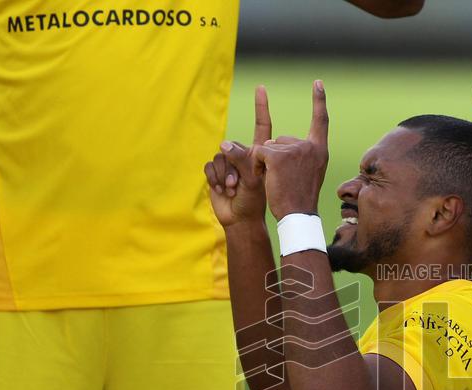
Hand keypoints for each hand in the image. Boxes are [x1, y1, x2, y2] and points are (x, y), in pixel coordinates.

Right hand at [205, 86, 273, 226]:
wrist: (241, 219)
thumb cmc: (254, 201)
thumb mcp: (253, 180)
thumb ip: (242, 160)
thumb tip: (224, 144)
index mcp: (258, 154)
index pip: (261, 126)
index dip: (261, 107)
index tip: (261, 88)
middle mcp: (243, 155)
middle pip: (232, 146)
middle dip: (233, 167)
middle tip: (239, 185)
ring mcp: (228, 163)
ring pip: (220, 157)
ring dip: (224, 176)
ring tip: (233, 190)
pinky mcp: (215, 171)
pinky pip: (209, 166)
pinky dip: (215, 179)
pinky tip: (223, 191)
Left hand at [252, 80, 328, 219]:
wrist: (298, 215)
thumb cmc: (300, 199)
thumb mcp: (309, 173)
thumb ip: (297, 154)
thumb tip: (272, 141)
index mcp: (320, 150)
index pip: (320, 121)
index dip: (319, 101)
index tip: (318, 83)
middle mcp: (310, 146)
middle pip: (282, 140)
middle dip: (276, 157)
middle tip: (286, 180)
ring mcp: (294, 150)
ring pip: (269, 148)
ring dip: (267, 164)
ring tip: (279, 182)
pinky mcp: (277, 156)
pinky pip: (259, 154)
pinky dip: (258, 167)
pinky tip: (268, 179)